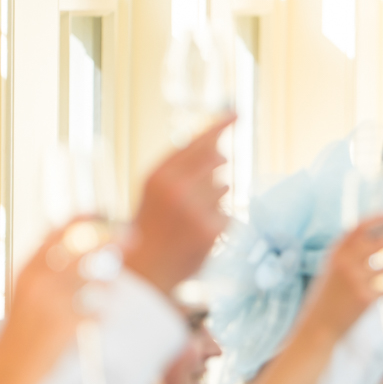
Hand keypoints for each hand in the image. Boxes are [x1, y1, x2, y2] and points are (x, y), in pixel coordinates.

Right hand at [0, 220, 108, 383]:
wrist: (7, 379)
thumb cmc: (18, 343)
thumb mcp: (24, 302)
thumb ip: (45, 278)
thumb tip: (80, 258)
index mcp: (24, 274)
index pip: (54, 235)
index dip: (79, 220)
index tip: (100, 212)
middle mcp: (36, 284)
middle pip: (80, 249)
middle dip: (108, 239)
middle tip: (132, 234)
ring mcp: (51, 303)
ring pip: (92, 278)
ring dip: (108, 278)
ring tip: (114, 281)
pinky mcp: (65, 327)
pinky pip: (95, 312)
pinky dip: (101, 313)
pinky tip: (101, 317)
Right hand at [125, 115, 234, 291]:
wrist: (146, 269)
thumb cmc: (149, 227)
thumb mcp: (154, 190)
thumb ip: (180, 168)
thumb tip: (220, 149)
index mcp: (158, 174)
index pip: (197, 140)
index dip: (219, 125)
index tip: (237, 114)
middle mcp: (176, 187)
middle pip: (216, 158)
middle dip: (218, 164)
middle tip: (207, 179)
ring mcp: (196, 208)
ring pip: (224, 186)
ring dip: (215, 196)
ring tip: (191, 215)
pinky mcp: (212, 229)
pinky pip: (227, 212)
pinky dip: (218, 219)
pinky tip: (199, 232)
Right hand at [297, 217, 382, 340]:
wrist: (317, 327)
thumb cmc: (326, 299)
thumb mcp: (330, 270)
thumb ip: (348, 254)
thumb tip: (374, 240)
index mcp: (336, 252)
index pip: (361, 226)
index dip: (380, 218)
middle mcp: (345, 262)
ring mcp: (356, 280)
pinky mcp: (365, 298)